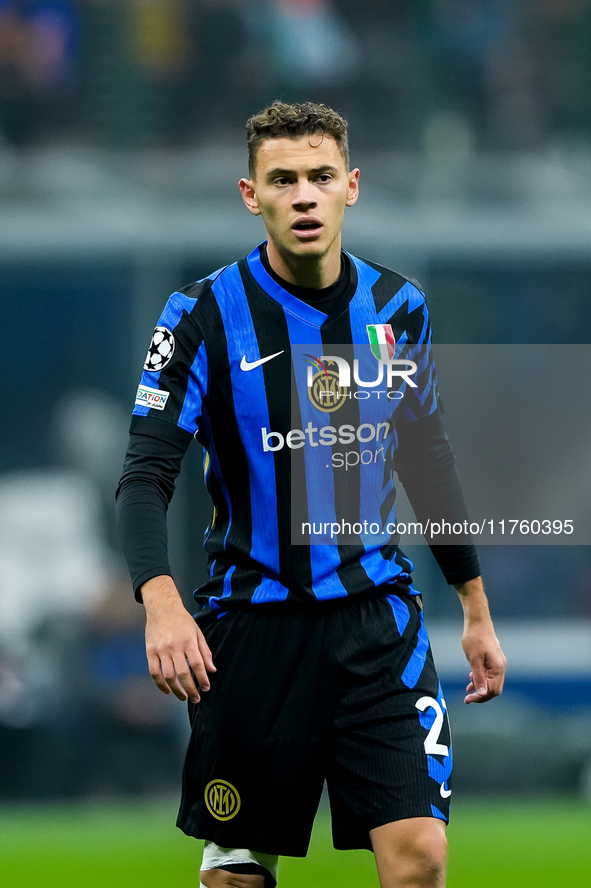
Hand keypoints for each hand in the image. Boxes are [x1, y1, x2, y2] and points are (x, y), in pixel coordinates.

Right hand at [142, 575, 215, 703]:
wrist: (162, 607)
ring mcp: (161, 650)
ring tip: (183, 697)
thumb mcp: (197, 632)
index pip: (197, 664)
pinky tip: (167, 690)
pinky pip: (154, 672)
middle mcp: (174, 646)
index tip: (206, 688)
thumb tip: (212, 670)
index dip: (202, 678)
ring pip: (168, 676)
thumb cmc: (182, 620)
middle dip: (191, 689)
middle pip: (183, 673)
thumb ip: (205, 652)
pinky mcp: (150, 651)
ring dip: (176, 690)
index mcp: (188, 641)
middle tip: (196, 699)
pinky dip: (160, 684)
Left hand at [455, 577, 505, 703]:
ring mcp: (498, 663)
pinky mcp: (493, 660)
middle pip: (494, 689)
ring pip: (491, 682)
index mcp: (498, 668)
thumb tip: (482, 692)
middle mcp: (501, 667)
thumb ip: (479, 677)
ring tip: (468, 690)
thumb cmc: (474, 638)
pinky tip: (472, 679)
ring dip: (481, 687)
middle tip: (468, 698)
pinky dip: (481, 679)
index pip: (492, 690)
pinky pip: (489, 674)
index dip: (481, 697)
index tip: (468, 699)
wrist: (477, 622)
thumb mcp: (474, 659)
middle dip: (481, 695)